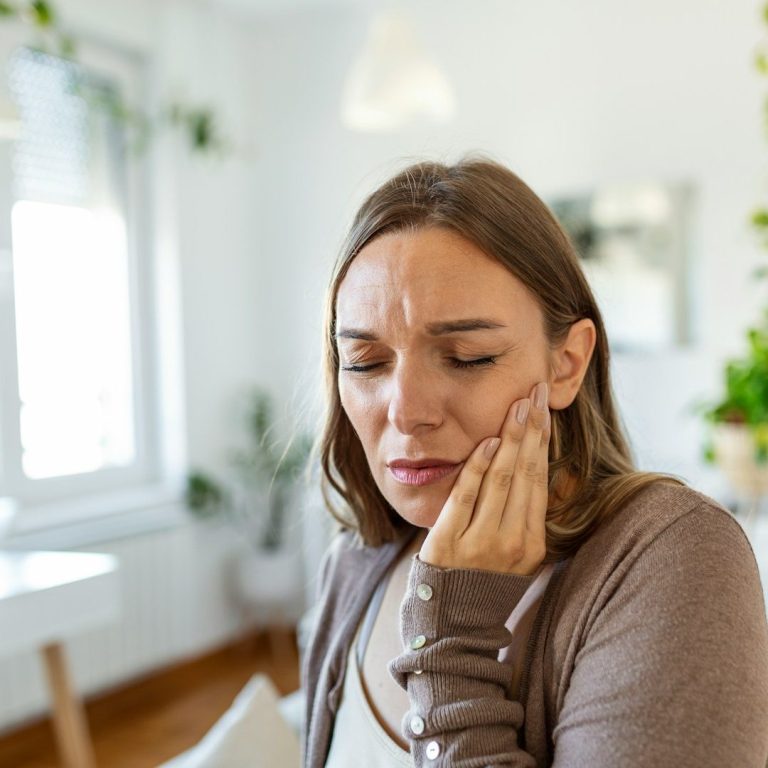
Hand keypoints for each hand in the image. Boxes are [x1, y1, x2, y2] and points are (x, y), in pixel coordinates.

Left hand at [419, 381, 550, 575]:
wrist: (453, 622)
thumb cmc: (484, 580)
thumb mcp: (515, 553)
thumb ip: (522, 514)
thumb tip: (530, 462)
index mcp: (532, 543)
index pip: (540, 479)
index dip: (543, 440)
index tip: (545, 408)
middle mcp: (513, 542)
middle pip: (526, 473)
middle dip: (532, 429)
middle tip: (536, 392)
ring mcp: (481, 543)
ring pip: (501, 480)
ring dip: (510, 439)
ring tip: (518, 406)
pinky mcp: (449, 542)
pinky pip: (467, 496)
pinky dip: (478, 467)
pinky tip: (488, 442)